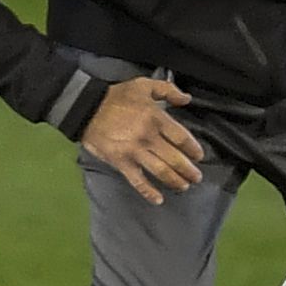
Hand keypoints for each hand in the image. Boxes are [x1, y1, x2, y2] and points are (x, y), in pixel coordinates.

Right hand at [80, 75, 205, 202]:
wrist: (86, 107)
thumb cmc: (116, 96)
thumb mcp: (143, 85)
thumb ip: (168, 90)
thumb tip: (187, 99)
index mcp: (156, 119)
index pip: (182, 138)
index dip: (193, 149)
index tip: (199, 156)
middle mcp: (148, 137)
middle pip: (175, 159)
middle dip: (189, 171)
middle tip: (196, 177)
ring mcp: (134, 152)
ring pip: (161, 171)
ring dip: (176, 182)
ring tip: (184, 186)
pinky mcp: (121, 162)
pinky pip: (137, 180)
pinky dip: (149, 192)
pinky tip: (159, 200)